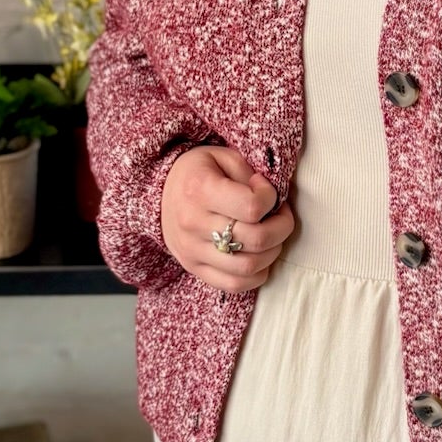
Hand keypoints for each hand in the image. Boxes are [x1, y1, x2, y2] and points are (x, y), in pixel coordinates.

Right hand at [162, 145, 294, 291]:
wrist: (160, 193)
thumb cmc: (198, 172)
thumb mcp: (222, 157)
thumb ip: (249, 173)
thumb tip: (271, 199)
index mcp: (201, 189)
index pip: (253, 207)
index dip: (271, 199)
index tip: (267, 191)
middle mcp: (193, 223)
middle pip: (256, 239)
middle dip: (282, 227)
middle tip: (279, 215)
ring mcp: (192, 250)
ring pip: (248, 266)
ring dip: (272, 252)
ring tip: (270, 236)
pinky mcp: (194, 268)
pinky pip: (234, 285)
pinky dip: (256, 275)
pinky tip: (258, 256)